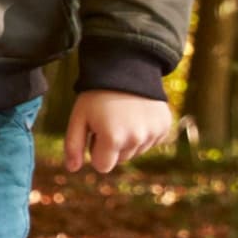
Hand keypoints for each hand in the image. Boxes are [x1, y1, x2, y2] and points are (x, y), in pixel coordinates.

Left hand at [59, 88, 174, 176]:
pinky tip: (137, 114)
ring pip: (136, 151)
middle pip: (120, 159)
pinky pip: (151, 142)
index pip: (102, 166)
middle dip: (112, 145)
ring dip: (128, 139)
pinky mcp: (164, 127)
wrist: (126, 68)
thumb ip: (73, 145)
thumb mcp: (79, 117)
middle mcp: (136, 139)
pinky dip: (144, 132)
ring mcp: (153, 133)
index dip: (95, 150)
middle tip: (109, 120)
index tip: (95, 132)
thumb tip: (72, 169)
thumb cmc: (97, 95)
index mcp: (113, 138)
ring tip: (123, 115)